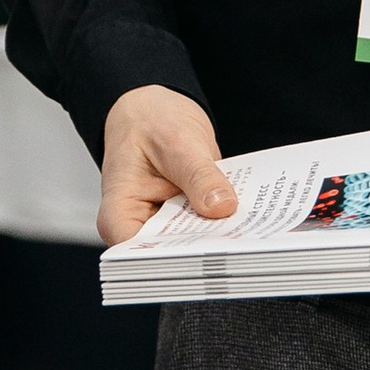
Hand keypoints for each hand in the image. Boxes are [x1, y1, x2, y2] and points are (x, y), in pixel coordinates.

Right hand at [99, 86, 236, 245]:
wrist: (155, 109)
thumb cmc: (147, 121)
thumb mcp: (175, 142)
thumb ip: (198, 176)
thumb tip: (220, 206)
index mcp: (120, 213)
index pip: (138, 255)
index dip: (170, 261)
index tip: (205, 253)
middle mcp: (141, 226)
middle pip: (171, 256)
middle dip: (203, 251)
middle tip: (238, 243)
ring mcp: (167, 225)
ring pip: (195, 245)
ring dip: (220, 238)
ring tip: (249, 231)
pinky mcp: (190, 218)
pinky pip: (209, 227)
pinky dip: (227, 223)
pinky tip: (249, 218)